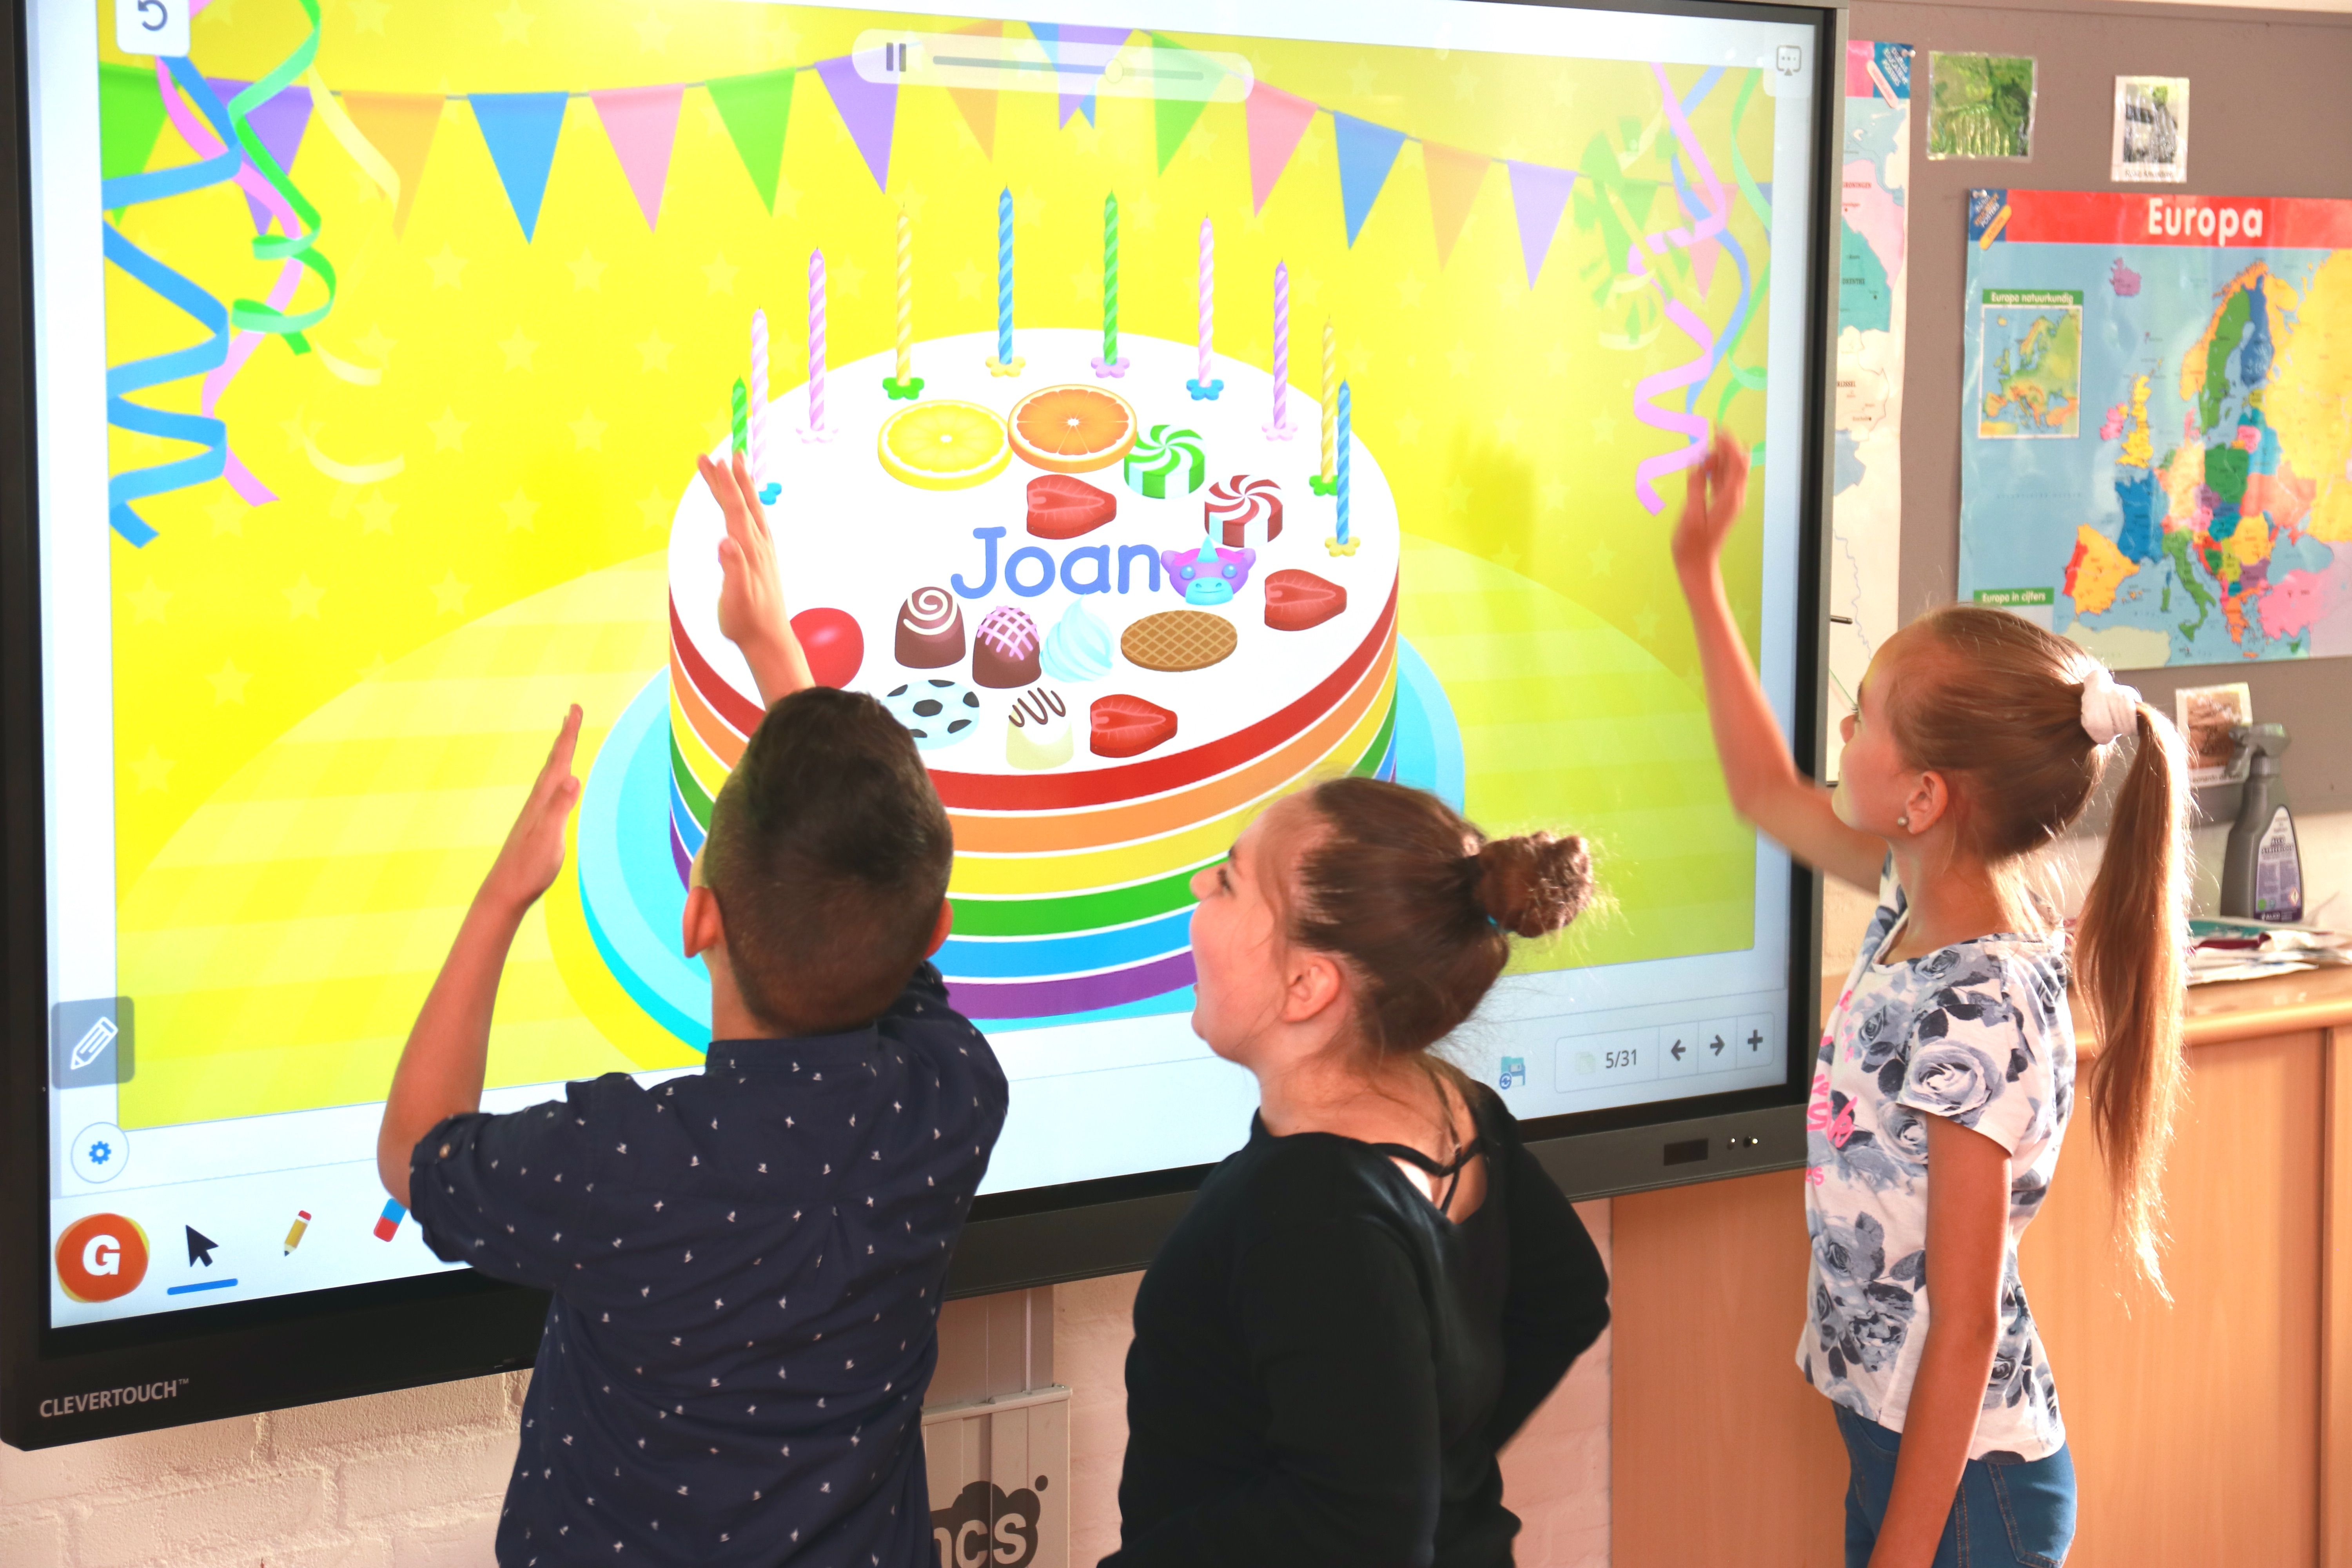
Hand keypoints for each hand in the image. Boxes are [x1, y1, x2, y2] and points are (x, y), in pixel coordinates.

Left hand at [482, 706, 582, 913]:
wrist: (505, 892)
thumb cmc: (529, 869)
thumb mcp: (549, 839)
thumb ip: (560, 808)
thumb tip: (573, 776)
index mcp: (543, 801)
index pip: (560, 761)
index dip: (569, 734)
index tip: (575, 709)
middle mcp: (538, 802)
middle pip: (554, 762)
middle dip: (566, 736)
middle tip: (573, 712)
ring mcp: (536, 813)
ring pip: (550, 775)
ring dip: (560, 754)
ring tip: (566, 740)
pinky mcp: (536, 825)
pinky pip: (550, 791)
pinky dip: (557, 777)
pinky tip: (559, 783)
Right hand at [698, 451, 787, 657]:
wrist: (769, 640)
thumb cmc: (746, 621)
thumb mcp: (735, 598)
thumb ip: (732, 569)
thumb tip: (726, 542)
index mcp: (748, 549)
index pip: (734, 507)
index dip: (721, 483)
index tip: (710, 460)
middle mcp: (759, 545)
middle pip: (744, 502)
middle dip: (731, 477)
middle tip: (721, 453)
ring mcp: (763, 551)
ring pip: (752, 509)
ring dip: (743, 486)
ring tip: (739, 466)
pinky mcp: (763, 559)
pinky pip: (755, 522)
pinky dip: (748, 505)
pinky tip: (746, 506)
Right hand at [1670, 425, 1750, 576]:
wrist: (1697, 565)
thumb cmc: (1692, 545)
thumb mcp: (1692, 514)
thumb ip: (1695, 486)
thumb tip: (1699, 462)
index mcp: (1730, 498)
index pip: (1737, 463)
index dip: (1729, 443)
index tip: (1716, 428)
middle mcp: (1734, 497)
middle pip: (1737, 463)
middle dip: (1726, 445)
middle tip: (1710, 431)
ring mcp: (1729, 500)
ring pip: (1729, 470)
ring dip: (1719, 455)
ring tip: (1704, 444)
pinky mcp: (1721, 503)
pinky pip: (1721, 479)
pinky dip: (1714, 467)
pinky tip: (1703, 462)